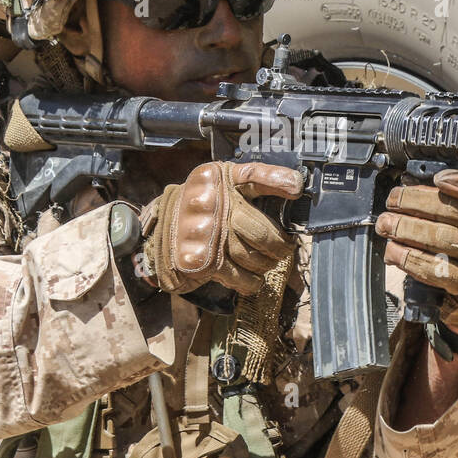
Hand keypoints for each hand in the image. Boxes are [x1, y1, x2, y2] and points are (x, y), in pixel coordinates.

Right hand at [140, 161, 302, 295]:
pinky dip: (252, 281)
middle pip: (260, 231)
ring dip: (266, 264)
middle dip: (278, 245)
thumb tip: (296, 185)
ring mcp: (203, 235)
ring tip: (268, 262)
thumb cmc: (203, 207)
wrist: (161, 235)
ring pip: (252, 256)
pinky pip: (239, 276)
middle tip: (284, 249)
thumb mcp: (223, 182)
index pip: (252, 175)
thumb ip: (258, 178)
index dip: (277, 180)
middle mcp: (207, 204)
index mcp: (214, 178)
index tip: (296, 189)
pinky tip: (254, 277)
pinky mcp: (200, 262)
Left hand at [376, 171, 457, 334]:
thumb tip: (411, 186)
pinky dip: (409, 258)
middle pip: (456, 213)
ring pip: (444, 239)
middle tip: (393, 202)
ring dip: (408, 229)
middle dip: (417, 204)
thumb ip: (449, 200)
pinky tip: (393, 251)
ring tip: (386, 225)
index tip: (437, 179)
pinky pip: (436, 269)